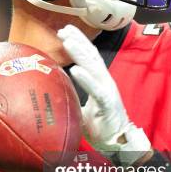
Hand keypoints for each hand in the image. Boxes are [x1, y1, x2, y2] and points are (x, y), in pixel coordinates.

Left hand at [57, 25, 150, 165]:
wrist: (117, 142)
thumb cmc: (100, 124)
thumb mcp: (82, 108)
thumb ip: (72, 98)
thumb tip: (53, 95)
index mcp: (99, 80)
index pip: (89, 57)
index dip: (79, 42)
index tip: (65, 31)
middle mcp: (104, 81)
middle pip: (91, 56)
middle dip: (77, 41)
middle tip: (63, 29)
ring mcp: (107, 91)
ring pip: (93, 68)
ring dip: (80, 53)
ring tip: (67, 41)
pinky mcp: (108, 104)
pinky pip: (96, 89)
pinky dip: (85, 79)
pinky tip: (75, 69)